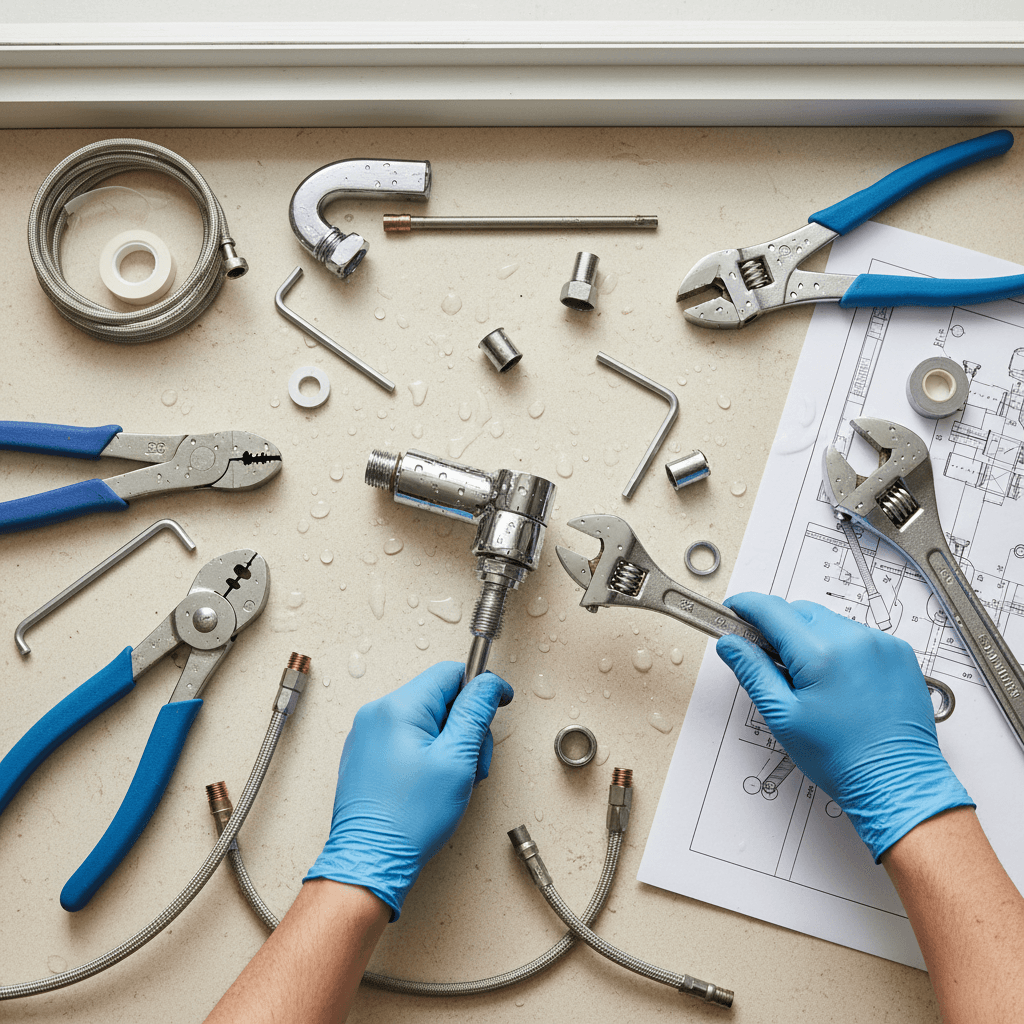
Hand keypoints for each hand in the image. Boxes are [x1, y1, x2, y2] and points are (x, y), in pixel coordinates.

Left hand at [304, 661, 512, 918]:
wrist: (369, 861)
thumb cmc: (409, 819)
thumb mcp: (457, 759)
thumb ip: (475, 713)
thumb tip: (488, 685)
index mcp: (398, 707)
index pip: (450, 673)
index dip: (480, 688)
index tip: (497, 705)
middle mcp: (377, 714)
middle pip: (439, 697)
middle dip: (465, 726)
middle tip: (472, 761)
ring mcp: (367, 735)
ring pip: (425, 720)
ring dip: (449, 743)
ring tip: (452, 779)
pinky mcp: (365, 755)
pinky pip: (406, 738)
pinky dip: (427, 753)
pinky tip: (432, 783)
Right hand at [716, 593, 971, 860]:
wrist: (897, 782)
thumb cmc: (841, 758)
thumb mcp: (783, 716)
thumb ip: (752, 671)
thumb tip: (730, 643)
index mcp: (820, 654)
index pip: (771, 610)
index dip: (746, 606)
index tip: (733, 611)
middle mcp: (854, 640)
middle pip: (800, 611)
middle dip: (779, 627)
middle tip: (770, 659)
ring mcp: (881, 644)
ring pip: (829, 621)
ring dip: (811, 636)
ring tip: (810, 679)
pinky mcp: (898, 652)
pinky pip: (857, 634)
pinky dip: (840, 646)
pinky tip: (838, 680)